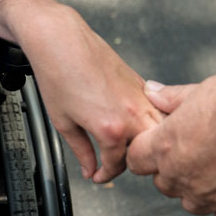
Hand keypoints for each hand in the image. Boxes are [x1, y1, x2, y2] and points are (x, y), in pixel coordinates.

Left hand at [20, 6, 162, 182]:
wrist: (61, 40)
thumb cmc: (58, 75)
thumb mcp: (63, 123)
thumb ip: (81, 151)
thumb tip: (90, 167)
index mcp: (112, 129)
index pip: (119, 164)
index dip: (106, 174)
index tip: (98, 175)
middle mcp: (132, 114)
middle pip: (144, 151)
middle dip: (131, 162)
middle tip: (113, 164)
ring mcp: (140, 97)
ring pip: (157, 131)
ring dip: (145, 143)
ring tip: (127, 147)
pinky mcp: (141, 83)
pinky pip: (155, 110)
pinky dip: (150, 122)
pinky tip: (135, 124)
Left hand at [127, 69, 215, 215]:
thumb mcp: (202, 90)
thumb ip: (172, 98)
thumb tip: (151, 91)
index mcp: (165, 147)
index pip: (136, 159)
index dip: (147, 152)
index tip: (161, 145)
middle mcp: (182, 176)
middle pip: (164, 183)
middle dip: (174, 170)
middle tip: (199, 151)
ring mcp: (209, 196)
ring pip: (192, 203)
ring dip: (200, 190)